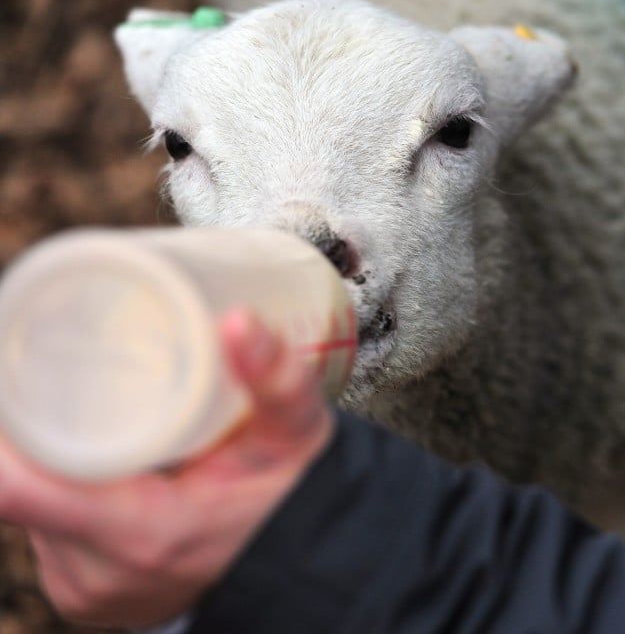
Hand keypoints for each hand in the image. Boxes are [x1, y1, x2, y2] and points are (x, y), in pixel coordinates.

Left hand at [0, 310, 333, 628]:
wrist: (302, 562)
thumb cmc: (297, 494)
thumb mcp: (298, 431)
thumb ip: (277, 377)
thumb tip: (239, 321)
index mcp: (143, 532)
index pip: (15, 487)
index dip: (8, 430)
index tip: (23, 380)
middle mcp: (101, 572)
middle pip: (20, 485)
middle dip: (33, 432)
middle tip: (75, 388)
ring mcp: (86, 592)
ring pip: (28, 505)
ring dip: (48, 464)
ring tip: (98, 429)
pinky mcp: (81, 598)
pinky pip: (43, 533)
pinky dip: (62, 494)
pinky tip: (102, 473)